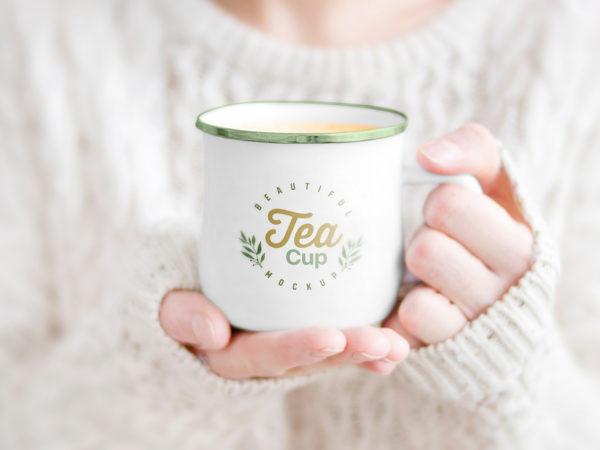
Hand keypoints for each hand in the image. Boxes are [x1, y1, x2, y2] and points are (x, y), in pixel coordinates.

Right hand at [159, 291, 409, 378]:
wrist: (184, 286)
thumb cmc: (171, 283)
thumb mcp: (161, 292)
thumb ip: (178, 311)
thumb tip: (212, 331)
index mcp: (225, 351)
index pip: (261, 355)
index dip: (295, 348)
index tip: (330, 337)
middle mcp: (259, 355)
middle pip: (305, 359)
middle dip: (345, 352)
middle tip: (384, 343)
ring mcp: (282, 345)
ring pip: (326, 354)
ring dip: (364, 351)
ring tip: (399, 346)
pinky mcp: (300, 330)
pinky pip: (334, 343)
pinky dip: (364, 347)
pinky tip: (396, 346)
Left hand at [383, 123, 533, 347]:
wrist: (501, 310)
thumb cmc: (487, 232)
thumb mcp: (495, 185)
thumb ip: (473, 150)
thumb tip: (427, 155)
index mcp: (521, 245)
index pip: (447, 204)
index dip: (435, 202)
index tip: (446, 210)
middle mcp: (505, 293)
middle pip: (426, 251)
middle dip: (420, 241)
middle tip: (433, 242)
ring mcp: (474, 329)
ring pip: (417, 303)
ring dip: (410, 283)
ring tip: (426, 277)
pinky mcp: (443, 355)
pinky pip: (404, 333)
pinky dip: (399, 317)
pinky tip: (413, 303)